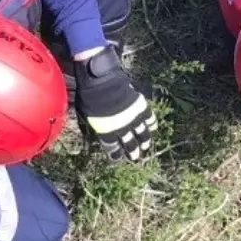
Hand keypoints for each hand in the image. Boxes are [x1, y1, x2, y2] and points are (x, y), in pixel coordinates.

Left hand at [75, 45, 156, 161]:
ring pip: (142, 134)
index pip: (113, 147)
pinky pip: (149, 118)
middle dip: (134, 152)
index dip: (116, 154)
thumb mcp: (87, 114)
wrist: (102, 82)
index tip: (118, 158)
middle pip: (130, 144)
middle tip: (137, 158)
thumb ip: (95, 124)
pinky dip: (151, 123)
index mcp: (107, 131)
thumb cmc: (90, 97)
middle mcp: (121, 128)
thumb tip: (97, 129)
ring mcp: (132, 118)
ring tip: (147, 146)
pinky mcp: (140, 107)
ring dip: (145, 141)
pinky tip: (153, 127)